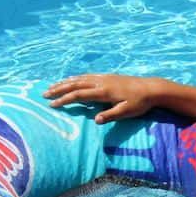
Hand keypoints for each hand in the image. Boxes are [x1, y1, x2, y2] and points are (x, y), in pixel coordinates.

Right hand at [44, 74, 163, 122]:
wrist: (151, 88)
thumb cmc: (139, 103)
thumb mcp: (127, 112)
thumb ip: (111, 115)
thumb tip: (95, 120)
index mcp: (103, 92)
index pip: (79, 95)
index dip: (64, 99)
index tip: (52, 104)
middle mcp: (100, 82)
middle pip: (74, 84)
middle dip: (58, 89)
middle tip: (44, 94)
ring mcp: (103, 78)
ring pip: (79, 78)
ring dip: (64, 82)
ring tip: (52, 86)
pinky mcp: (106, 76)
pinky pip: (86, 76)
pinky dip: (75, 78)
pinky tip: (70, 80)